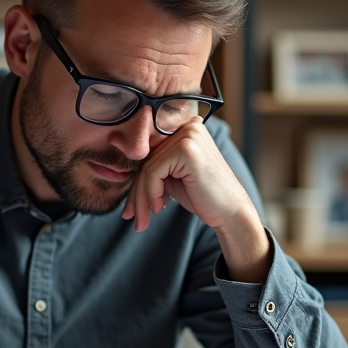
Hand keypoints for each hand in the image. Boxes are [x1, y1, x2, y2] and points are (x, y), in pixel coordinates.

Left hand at [123, 119, 270, 282]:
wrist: (230, 212)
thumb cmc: (202, 196)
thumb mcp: (172, 176)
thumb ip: (153, 165)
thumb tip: (118, 163)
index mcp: (184, 128)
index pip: (149, 151)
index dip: (136, 179)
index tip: (130, 207)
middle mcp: (187, 126)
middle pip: (146, 159)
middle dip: (136, 192)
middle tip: (130, 216)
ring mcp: (188, 135)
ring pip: (147, 168)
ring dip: (141, 198)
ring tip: (141, 220)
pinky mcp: (186, 149)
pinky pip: (153, 172)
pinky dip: (151, 194)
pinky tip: (159, 208)